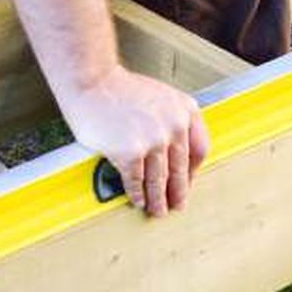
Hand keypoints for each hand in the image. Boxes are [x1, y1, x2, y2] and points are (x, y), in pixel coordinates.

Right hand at [59, 66, 209, 216]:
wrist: (92, 81)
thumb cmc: (120, 88)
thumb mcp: (161, 97)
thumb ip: (172, 121)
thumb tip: (173, 154)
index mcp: (185, 110)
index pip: (199, 149)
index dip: (193, 172)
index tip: (188, 183)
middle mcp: (174, 125)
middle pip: (180, 169)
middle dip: (178, 192)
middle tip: (177, 205)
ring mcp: (153, 140)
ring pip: (159, 180)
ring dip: (158, 200)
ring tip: (157, 211)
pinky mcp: (130, 153)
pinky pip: (136, 181)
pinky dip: (137, 194)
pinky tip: (137, 201)